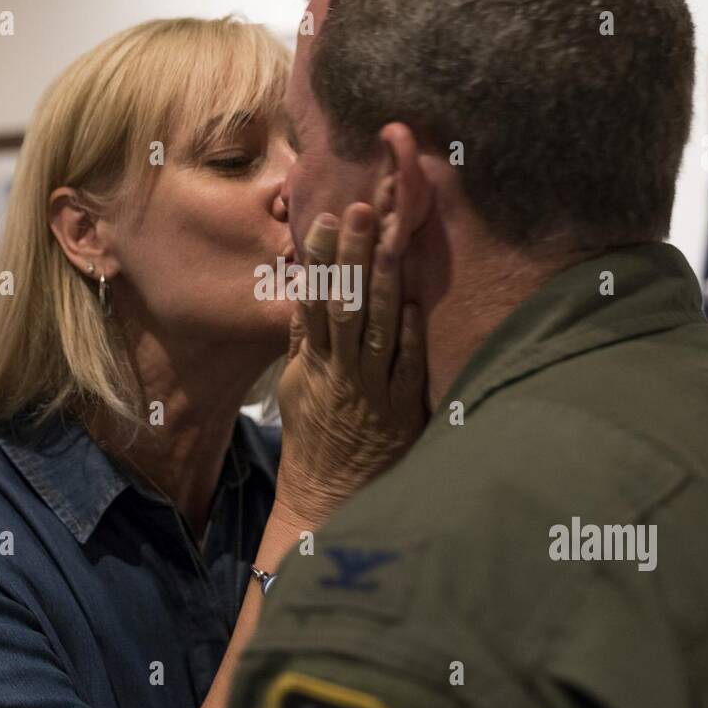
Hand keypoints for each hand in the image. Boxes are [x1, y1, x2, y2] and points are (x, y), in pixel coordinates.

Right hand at [274, 202, 426, 528]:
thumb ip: (302, 342)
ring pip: (374, 330)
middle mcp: (338, 374)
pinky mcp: (400, 413)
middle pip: (343, 305)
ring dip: (381, 283)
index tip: (324, 221)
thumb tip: (304, 295)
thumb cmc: (312, 437)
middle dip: (352, 256)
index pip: (312, 302)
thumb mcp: (295, 388)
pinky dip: (407, 336)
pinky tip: (411, 303)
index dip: (319, 261)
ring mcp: (370, 392)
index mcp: (311, 365)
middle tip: (361, 211)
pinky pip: (405, 369)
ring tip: (389, 240)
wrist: (327, 497)